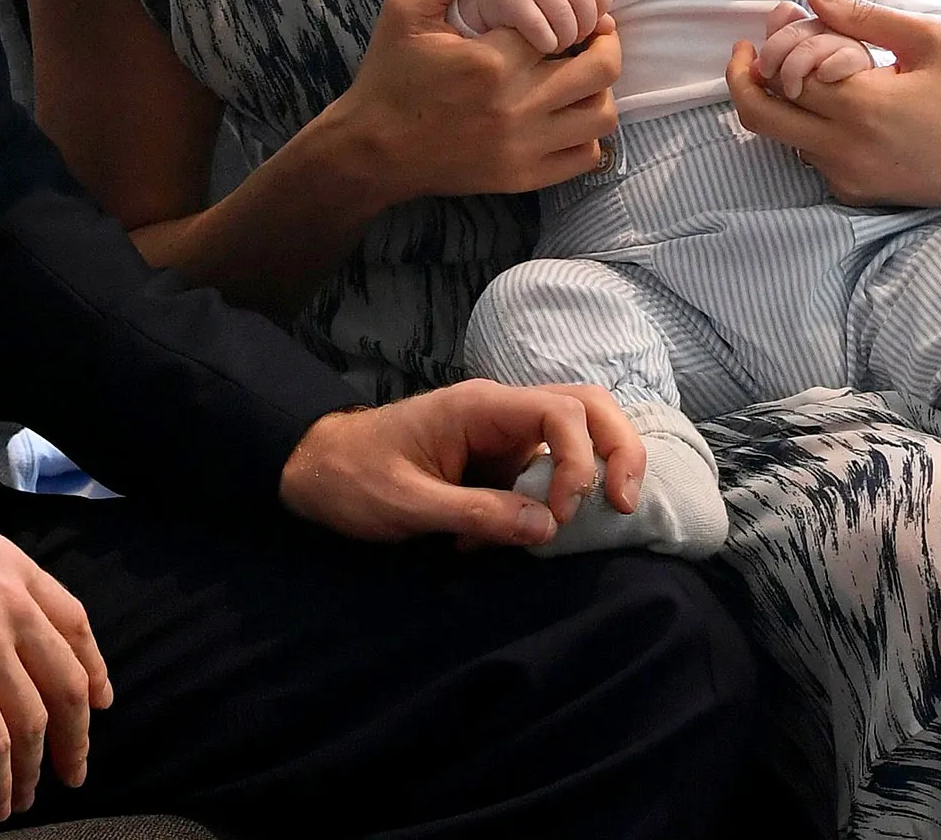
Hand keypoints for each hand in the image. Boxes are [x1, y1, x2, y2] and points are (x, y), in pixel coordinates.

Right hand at [0, 464, 112, 822]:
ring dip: (36, 766)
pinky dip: (0, 778)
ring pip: (34, 719)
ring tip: (29, 798)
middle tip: (75, 768)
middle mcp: (18, 607)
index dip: (93, 667)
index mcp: (20, 569)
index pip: (75, 624)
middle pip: (66, 680)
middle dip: (76, 732)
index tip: (102, 699)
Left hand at [278, 378, 645, 544]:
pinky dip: (553, 500)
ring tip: (594, 517)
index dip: (580, 460)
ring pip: (575, 434)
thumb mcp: (408, 504)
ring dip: (593, 472)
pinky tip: (525, 534)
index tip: (563, 514)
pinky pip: (547, 469)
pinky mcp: (499, 461)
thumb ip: (477, 513)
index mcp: (479, 406)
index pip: (561, 411)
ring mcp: (502, 435)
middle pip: (586, 407)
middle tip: (625, 505)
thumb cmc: (353, 479)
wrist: (316, 470)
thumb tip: (548, 527)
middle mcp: (499, 412)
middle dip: (617, 449)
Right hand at [331, 0, 630, 205]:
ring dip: (600, 88)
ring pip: (602, 114)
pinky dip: (589, 132)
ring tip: (579, 73)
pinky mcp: (524, 177)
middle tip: (591, 32)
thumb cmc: (390, 74)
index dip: (588, 5)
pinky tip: (566, 114)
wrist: (372, 150)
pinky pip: (586, 155)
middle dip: (605, 40)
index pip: (568, 21)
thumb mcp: (405, 6)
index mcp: (491, 61)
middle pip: (601, 68)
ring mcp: (524, 147)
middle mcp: (516, 106)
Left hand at [727, 0, 940, 209]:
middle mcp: (846, 148)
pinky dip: (806, 129)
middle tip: (746, 55)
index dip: (772, 46)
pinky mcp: (853, 194)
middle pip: (759, 115)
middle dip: (743, 80)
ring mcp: (847, 177)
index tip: (772, 25)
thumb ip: (863, 16)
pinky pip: (809, 157)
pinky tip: (831, 106)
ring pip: (782, 137)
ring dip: (780, 103)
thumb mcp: (929, 39)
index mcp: (862, 105)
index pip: (784, 73)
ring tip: (801, 72)